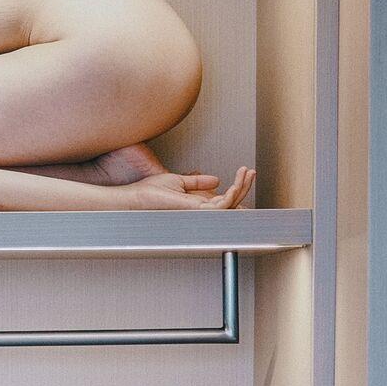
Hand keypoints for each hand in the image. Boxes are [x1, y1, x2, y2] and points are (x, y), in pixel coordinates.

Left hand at [122, 166, 254, 210]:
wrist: (135, 198)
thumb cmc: (148, 194)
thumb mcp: (178, 181)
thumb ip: (197, 182)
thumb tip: (215, 180)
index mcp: (197, 205)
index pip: (224, 200)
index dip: (238, 188)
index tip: (245, 173)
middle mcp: (199, 211)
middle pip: (231, 204)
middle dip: (245, 187)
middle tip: (250, 172)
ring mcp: (198, 213)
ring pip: (230, 205)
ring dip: (241, 188)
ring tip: (245, 173)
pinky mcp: (194, 211)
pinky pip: (220, 207)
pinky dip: (231, 195)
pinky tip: (235, 184)